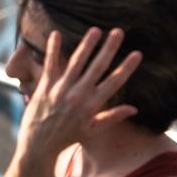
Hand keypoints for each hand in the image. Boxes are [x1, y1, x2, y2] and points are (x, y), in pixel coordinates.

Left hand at [14, 27, 142, 164]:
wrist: (39, 146)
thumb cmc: (67, 138)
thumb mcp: (93, 130)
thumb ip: (113, 117)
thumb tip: (134, 109)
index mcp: (92, 106)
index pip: (114, 83)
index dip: (126, 68)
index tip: (137, 53)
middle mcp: (78, 96)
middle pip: (97, 68)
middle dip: (109, 48)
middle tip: (118, 32)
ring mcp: (61, 90)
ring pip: (76, 63)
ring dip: (86, 45)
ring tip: (95, 30)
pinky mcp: (45, 87)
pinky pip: (50, 65)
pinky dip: (52, 49)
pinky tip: (56, 34)